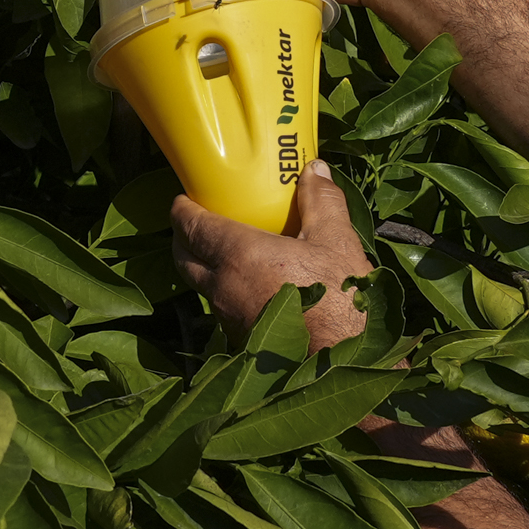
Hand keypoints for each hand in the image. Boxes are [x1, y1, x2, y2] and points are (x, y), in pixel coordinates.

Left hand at [170, 161, 375, 351]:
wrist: (345, 360)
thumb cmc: (341, 300)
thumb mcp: (336, 240)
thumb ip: (321, 200)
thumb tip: (315, 169)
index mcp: (240, 255)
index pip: (192, 227)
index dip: (182, 209)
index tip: (183, 198)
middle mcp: (223, 287)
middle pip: (184, 258)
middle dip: (183, 236)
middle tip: (196, 220)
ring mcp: (228, 316)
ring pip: (200, 285)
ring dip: (203, 265)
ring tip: (223, 250)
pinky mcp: (240, 337)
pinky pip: (219, 306)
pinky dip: (223, 288)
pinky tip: (249, 282)